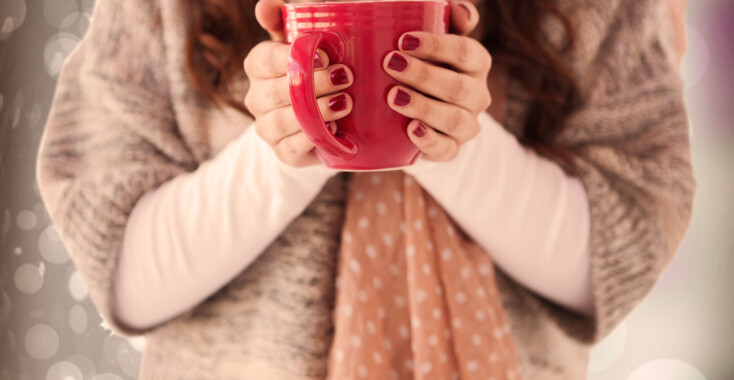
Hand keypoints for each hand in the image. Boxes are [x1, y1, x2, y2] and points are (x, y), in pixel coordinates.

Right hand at [244, 0, 354, 166]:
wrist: (323, 119)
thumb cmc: (315, 71)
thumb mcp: (303, 41)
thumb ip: (288, 19)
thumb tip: (266, 5)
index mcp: (258, 66)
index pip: (264, 59)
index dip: (292, 57)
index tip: (326, 54)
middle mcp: (257, 98)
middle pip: (278, 91)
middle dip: (313, 84)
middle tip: (345, 76)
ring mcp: (267, 127)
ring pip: (284, 121)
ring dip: (317, 111)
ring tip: (346, 102)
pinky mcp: (283, 153)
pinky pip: (293, 148)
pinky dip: (314, 139)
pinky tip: (336, 130)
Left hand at [383, 1, 491, 161]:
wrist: (417, 115)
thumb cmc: (424, 66)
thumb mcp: (432, 43)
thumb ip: (444, 20)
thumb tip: (460, 10)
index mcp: (476, 64)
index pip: (466, 52)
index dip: (437, 46)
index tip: (404, 40)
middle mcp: (477, 95)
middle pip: (459, 87)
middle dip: (423, 75)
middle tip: (390, 64)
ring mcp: (467, 125)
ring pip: (454, 119)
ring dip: (423, 106)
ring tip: (393, 97)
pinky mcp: (452, 149)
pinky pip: (447, 149)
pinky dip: (429, 140)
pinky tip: (411, 130)